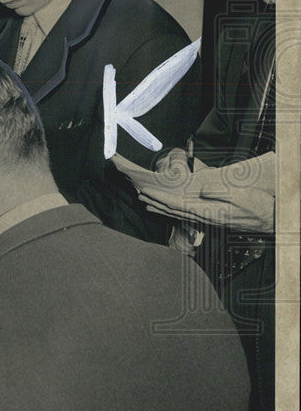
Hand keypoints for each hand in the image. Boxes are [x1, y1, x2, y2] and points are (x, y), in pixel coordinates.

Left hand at [142, 186, 274, 232]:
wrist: (271, 220)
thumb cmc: (259, 207)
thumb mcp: (243, 196)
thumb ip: (221, 193)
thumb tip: (202, 189)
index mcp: (209, 211)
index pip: (177, 204)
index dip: (160, 198)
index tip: (147, 191)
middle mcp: (205, 217)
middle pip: (173, 210)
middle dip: (155, 202)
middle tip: (139, 194)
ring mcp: (207, 220)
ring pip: (178, 214)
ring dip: (161, 207)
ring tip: (146, 201)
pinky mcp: (211, 219)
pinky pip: (186, 215)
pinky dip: (172, 210)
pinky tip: (166, 208)